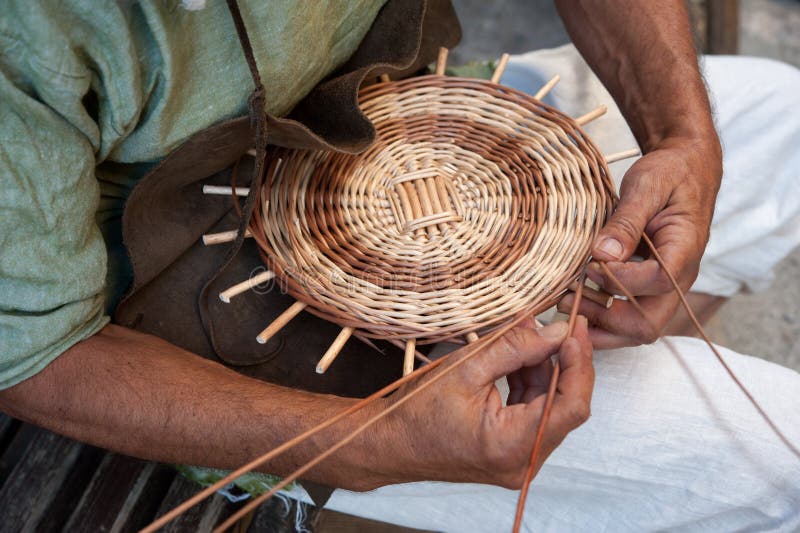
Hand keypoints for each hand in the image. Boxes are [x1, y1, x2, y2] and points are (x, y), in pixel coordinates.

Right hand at [372, 316, 593, 488]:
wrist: (390, 444)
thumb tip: (555, 330)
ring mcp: (519, 459)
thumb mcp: (465, 369)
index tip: (575, 330)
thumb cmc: (416, 413)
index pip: (570, 405)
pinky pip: (535, 412)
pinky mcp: (512, 451)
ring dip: (545, 368)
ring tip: (528, 333)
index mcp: (511, 445)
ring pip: (551, 406)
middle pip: (565, 406)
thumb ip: (515, 348)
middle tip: (562, 323)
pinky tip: (519, 356)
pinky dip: (530, 382)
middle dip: (563, 361)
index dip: (580, 364)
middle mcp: (522, 461)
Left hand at [558, 138, 721, 347]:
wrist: (686, 170)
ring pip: (637, 328)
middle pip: (648, 324)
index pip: (656, 282)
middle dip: (606, 319)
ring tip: (566, 302)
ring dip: (600, 322)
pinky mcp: (649, 287)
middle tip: (570, 300)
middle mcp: (678, 278)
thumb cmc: (670, 174)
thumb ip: (626, 221)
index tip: (591, 264)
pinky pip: (629, 314)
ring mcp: (665, 287)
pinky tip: (576, 299)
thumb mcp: (646, 187)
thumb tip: (602, 254)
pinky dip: (601, 314)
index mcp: (684, 250)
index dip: (620, 280)